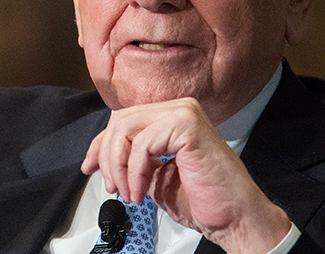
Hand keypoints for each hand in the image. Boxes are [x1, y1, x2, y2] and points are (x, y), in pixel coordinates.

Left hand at [81, 97, 291, 253]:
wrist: (235, 217)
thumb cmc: (205, 200)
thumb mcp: (157, 176)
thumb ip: (136, 159)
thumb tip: (105, 157)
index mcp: (174, 117)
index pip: (123, 119)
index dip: (100, 145)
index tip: (89, 168)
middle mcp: (179, 108)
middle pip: (119, 120)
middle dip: (106, 157)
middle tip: (113, 187)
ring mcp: (184, 113)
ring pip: (125, 128)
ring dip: (119, 167)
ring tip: (130, 193)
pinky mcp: (187, 126)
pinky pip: (141, 144)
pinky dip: (134, 172)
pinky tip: (141, 191)